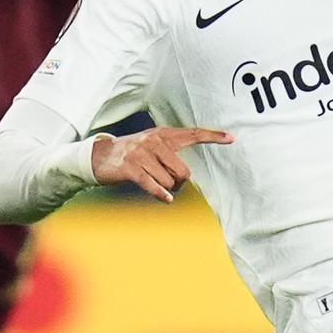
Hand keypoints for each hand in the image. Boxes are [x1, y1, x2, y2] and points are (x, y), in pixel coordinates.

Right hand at [90, 125, 234, 202]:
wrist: (100, 156)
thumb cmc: (132, 153)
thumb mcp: (151, 144)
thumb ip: (171, 151)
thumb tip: (188, 173)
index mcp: (162, 134)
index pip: (192, 133)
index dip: (213, 136)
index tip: (232, 138)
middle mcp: (154, 141)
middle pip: (183, 171)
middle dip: (179, 182)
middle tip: (169, 182)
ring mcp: (142, 154)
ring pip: (169, 181)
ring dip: (166, 188)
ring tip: (154, 183)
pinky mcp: (132, 168)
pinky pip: (154, 185)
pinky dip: (161, 194)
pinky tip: (166, 199)